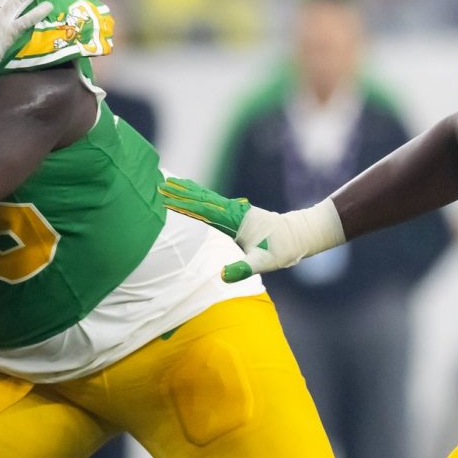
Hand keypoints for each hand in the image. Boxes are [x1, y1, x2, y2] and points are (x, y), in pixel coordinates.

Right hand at [158, 177, 344, 281]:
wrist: (299, 236)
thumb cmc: (282, 250)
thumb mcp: (263, 263)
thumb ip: (243, 268)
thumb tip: (223, 275)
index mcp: (236, 220)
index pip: (204, 211)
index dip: (183, 205)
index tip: (164, 199)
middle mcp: (234, 211)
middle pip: (201, 199)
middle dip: (180, 193)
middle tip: (157, 184)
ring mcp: (236, 211)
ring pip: (206, 198)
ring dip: (187, 190)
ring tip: (168, 182)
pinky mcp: (238, 214)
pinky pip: (213, 203)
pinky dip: (199, 196)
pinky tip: (192, 194)